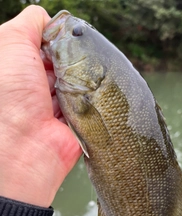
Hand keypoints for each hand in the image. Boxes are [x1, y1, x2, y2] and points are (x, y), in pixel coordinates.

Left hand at [0, 5, 81, 206]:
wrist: (26, 147)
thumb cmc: (10, 95)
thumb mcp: (10, 43)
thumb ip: (29, 24)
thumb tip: (48, 18)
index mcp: (19, 69)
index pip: (44, 46)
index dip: (54, 39)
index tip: (62, 40)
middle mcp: (36, 88)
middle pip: (63, 63)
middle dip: (70, 59)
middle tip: (71, 63)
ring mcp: (55, 106)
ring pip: (76, 82)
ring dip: (79, 79)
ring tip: (76, 82)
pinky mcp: (73, 122)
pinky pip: (87, 103)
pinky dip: (88, 98)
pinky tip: (87, 95)